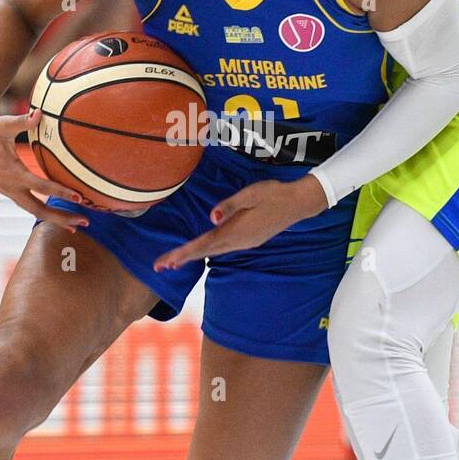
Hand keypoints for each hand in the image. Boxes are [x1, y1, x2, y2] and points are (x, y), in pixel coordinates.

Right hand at [0, 108, 90, 230]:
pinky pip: (26, 205)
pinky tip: (56, 214)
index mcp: (11, 172)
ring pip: (32, 210)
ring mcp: (6, 191)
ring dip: (53, 218)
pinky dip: (42, 211)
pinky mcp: (6, 190)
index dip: (60, 192)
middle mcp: (9, 186)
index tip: (79, 196)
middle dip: (61, 217)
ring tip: (74, 225)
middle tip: (84, 221)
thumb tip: (39, 112)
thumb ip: (22, 121)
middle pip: (38, 210)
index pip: (40, 186)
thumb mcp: (3, 124)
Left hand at [153, 175, 327, 270]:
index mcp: (237, 231)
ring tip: (173, 261)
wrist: (299, 203)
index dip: (183, 253)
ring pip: (213, 251)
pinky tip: (200, 250)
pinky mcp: (249, 239)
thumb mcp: (251, 193)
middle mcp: (239, 241)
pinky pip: (222, 248)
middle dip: (181, 258)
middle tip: (159, 266)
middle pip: (205, 252)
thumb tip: (212, 216)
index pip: (204, 245)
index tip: (166, 262)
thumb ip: (230, 205)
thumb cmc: (273, 194)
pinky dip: (206, 250)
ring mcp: (245, 243)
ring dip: (193, 255)